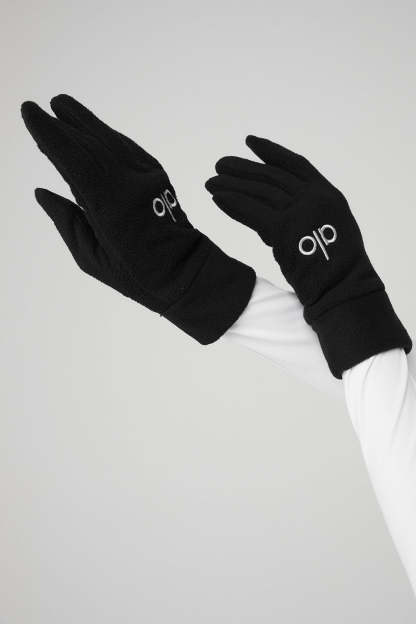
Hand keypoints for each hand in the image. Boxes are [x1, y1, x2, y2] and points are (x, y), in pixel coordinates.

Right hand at [22, 95, 254, 342]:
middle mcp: (129, 184)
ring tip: (61, 106)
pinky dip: (107, 134)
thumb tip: (42, 192)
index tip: (29, 112)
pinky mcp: (158, 174)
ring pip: (109, 139)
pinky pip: (127, 146)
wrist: (186, 271)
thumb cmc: (136, 275)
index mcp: (110, 207)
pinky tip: (92, 128)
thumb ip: (66, 222)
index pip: (72, 159)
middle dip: (62, 124)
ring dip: (84, 121)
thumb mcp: (91, 259)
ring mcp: (147, 176)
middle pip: (90, 143)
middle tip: (39, 108)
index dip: (49, 134)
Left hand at [206, 136, 410, 375]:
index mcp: (328, 194)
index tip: (250, 142)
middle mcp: (315, 198)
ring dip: (232, 185)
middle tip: (219, 165)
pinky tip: (217, 199)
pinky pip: (253, 212)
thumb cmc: (335, 270)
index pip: (296, 165)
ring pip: (259, 192)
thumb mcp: (326, 231)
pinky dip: (233, 204)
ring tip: (210, 182)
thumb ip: (300, 217)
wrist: (343, 290)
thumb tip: (266, 215)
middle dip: (243, 169)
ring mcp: (301, 211)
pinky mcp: (285, 229)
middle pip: (271, 176)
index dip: (271, 153)